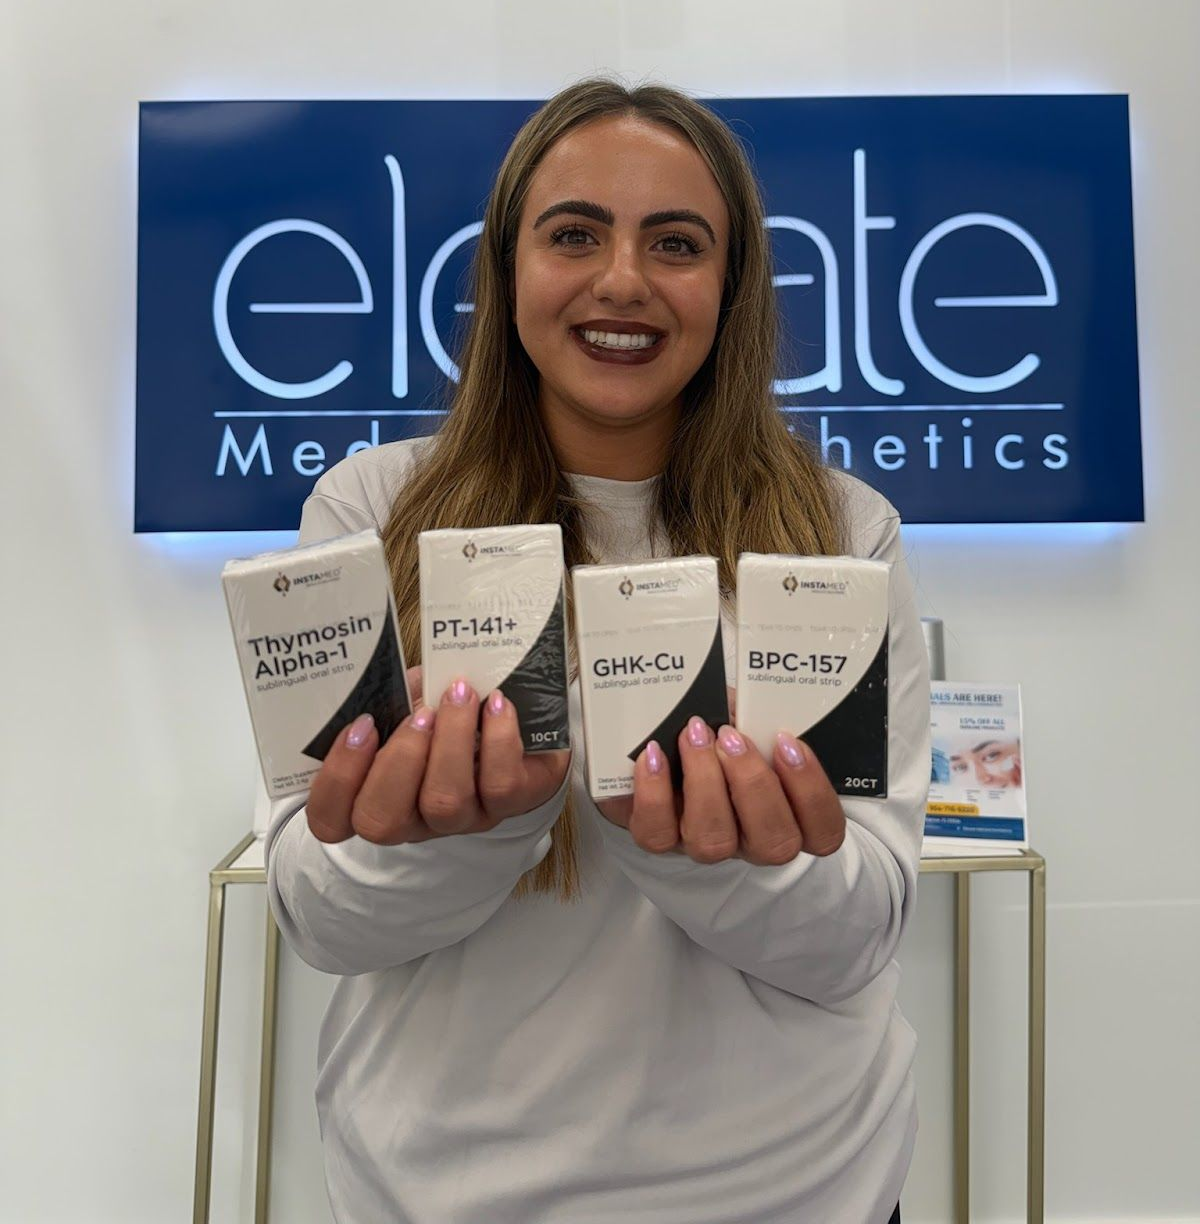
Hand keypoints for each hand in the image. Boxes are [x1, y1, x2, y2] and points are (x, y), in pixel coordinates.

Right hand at [306, 665, 570, 844]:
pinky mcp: (513, 803)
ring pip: (444, 802)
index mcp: (376, 795)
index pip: (331, 820)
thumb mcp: (408, 701)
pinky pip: (501, 785)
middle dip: (398, 760)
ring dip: (450, 742)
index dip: (337, 779)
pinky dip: (499, 738)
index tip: (361, 725)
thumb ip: (387, 698)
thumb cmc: (448, 709)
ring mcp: (464, 817)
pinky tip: (497, 703)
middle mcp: (415, 819)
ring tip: (460, 695)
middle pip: (382, 821)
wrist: (522, 715)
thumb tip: (382, 674)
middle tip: (420, 713)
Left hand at [596, 719, 844, 866]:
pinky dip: (654, 793)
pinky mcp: (659, 836)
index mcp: (789, 815)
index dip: (812, 792)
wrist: (661, 741)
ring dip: (705, 783)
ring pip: (714, 841)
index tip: (788, 742)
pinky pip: (657, 833)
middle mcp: (751, 840)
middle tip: (731, 735)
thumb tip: (754, 702)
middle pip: (773, 842)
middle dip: (753, 783)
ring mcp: (705, 843)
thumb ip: (761, 718)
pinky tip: (653, 754)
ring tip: (694, 734)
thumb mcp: (750, 718)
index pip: (824, 831)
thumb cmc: (719, 728)